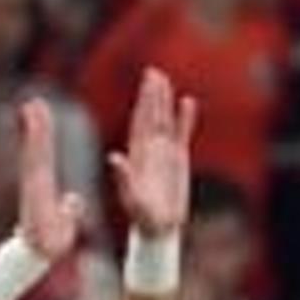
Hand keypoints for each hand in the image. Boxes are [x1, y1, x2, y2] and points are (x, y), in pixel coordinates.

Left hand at [12, 94, 89, 260]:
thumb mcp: (60, 236)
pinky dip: (40, 138)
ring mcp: (35, 180)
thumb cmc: (48, 245)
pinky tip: (40, 122)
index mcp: (39, 190)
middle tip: (35, 103)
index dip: (39, 137)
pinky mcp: (38, 182)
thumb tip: (73, 200)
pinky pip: (39, 155)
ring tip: (35, 105)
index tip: (36, 116)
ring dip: (37, 127)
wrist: (31, 251)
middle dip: (37, 126)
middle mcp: (34, 181)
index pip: (39, 159)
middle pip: (36, 148)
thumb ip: (67, 218)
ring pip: (36, 149)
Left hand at [105, 68, 194, 240]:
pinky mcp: (178, 159)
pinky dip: (184, 119)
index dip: (142, 103)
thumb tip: (113, 157)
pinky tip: (187, 103)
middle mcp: (149, 149)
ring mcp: (164, 152)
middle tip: (152, 72)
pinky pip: (182, 134)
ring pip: (165, 121)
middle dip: (152, 95)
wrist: (158, 227)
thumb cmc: (142, 216)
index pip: (140, 122)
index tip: (143, 85)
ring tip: (166, 81)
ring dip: (165, 102)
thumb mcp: (131, 198)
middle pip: (151, 116)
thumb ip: (123, 177)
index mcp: (136, 154)